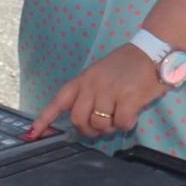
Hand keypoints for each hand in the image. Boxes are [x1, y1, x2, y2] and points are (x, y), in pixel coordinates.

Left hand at [30, 45, 166, 139]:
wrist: (152, 51)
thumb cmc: (126, 66)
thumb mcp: (99, 74)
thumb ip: (88, 94)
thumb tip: (85, 121)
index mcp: (83, 79)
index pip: (59, 101)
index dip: (44, 119)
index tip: (33, 134)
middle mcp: (92, 85)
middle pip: (78, 119)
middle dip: (89, 130)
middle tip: (101, 128)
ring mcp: (109, 90)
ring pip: (99, 124)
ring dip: (109, 127)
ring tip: (119, 117)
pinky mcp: (128, 96)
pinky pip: (121, 123)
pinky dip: (127, 124)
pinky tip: (132, 114)